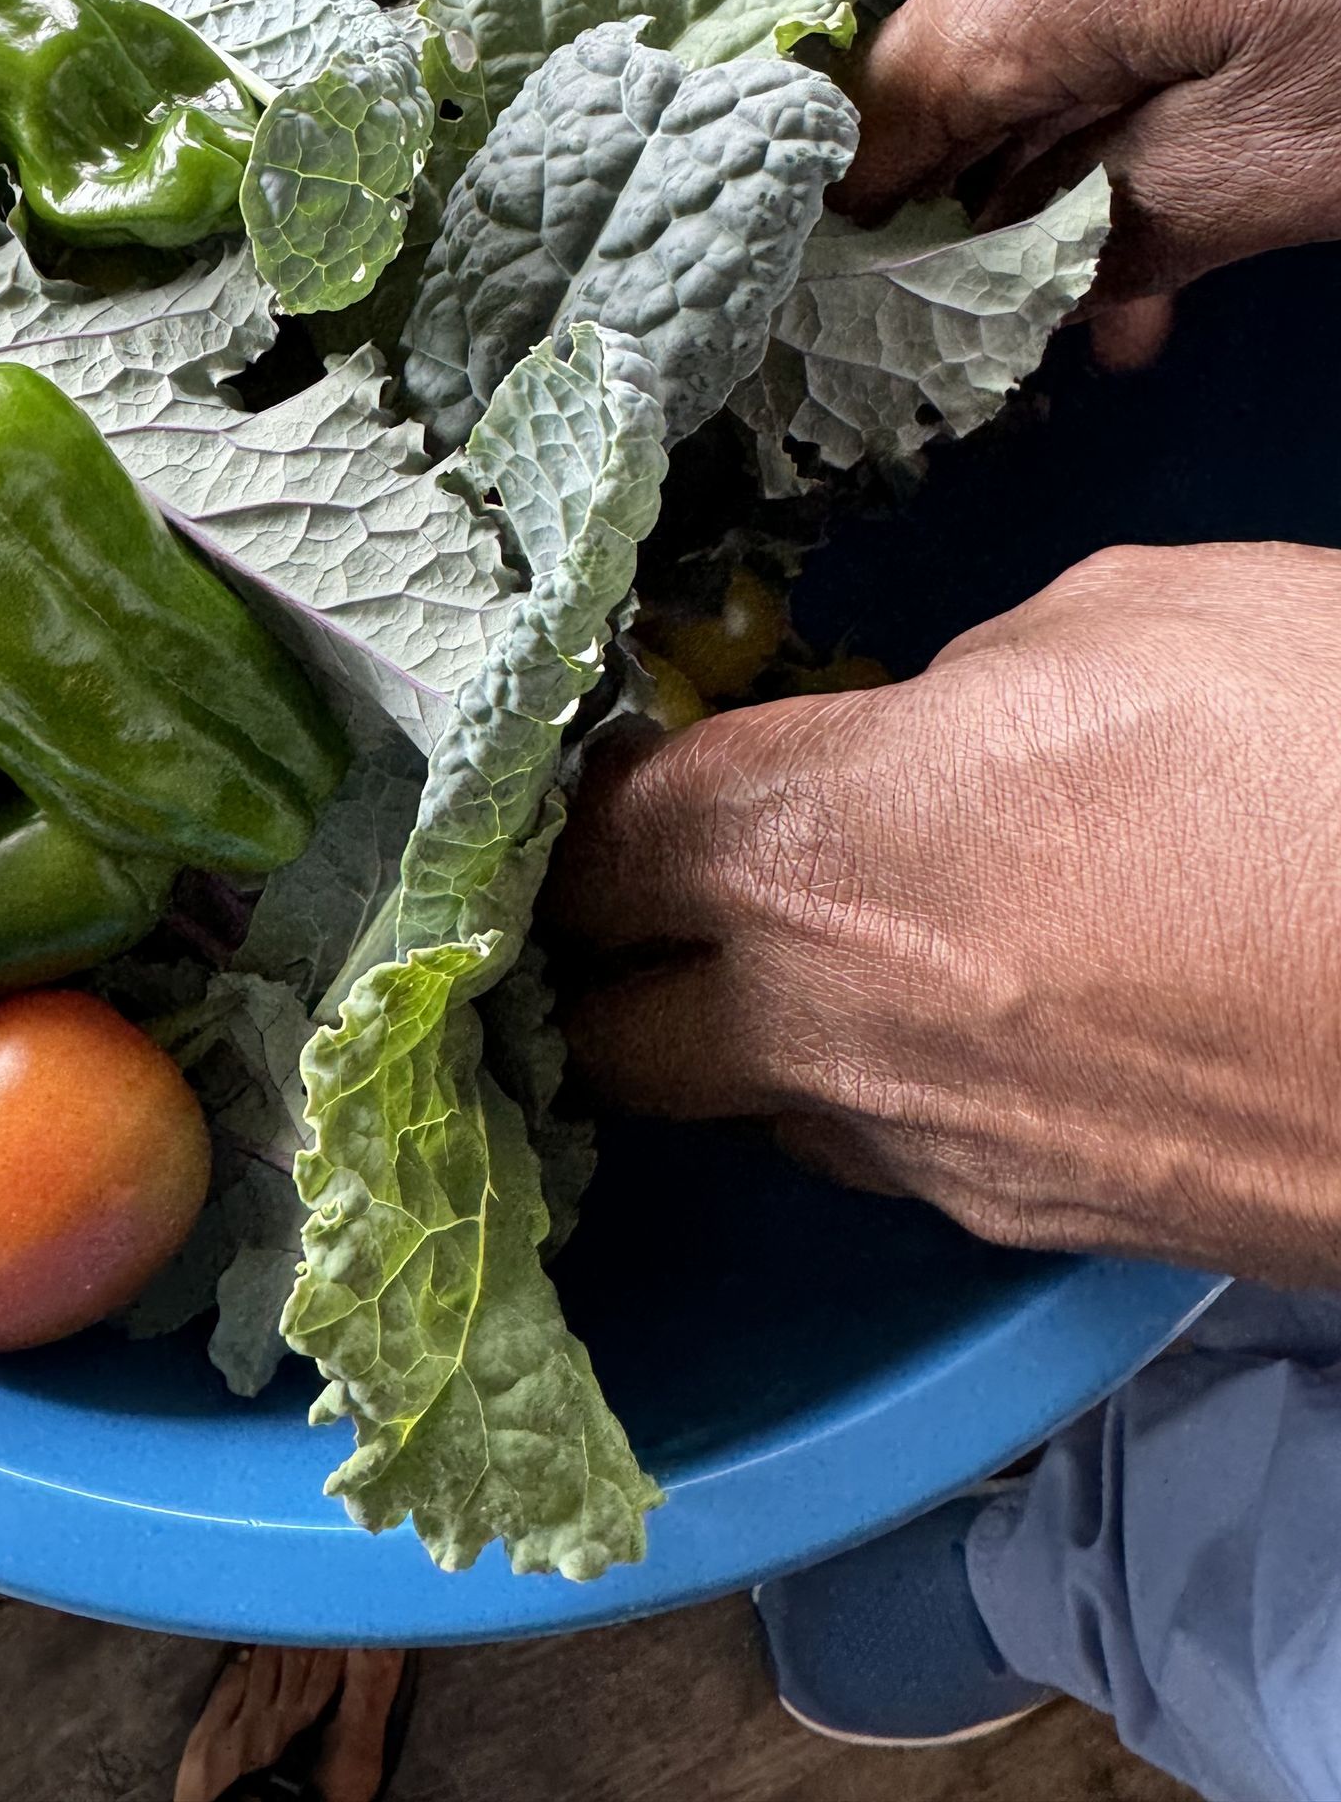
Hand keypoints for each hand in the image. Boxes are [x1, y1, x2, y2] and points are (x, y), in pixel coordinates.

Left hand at [556, 542, 1340, 1286]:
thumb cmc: (1328, 766)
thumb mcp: (1132, 617)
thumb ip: (963, 677)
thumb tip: (925, 723)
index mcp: (809, 837)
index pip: (591, 840)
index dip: (579, 799)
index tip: (608, 770)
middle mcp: (821, 1016)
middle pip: (605, 1022)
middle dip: (609, 952)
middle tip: (668, 878)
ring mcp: (924, 1146)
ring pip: (740, 1105)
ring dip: (742, 1031)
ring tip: (828, 948)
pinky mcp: (1027, 1228)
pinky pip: (883, 1156)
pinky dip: (878, 1093)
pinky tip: (969, 1019)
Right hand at [844, 0, 1340, 338]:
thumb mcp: (1266, 168)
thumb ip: (1122, 242)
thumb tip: (1056, 308)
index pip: (871, 126)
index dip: (859, 236)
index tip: (871, 326)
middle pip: (948, 76)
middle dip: (974, 213)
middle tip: (1017, 330)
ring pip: (1035, 33)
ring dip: (1061, 158)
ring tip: (1116, 273)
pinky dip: (1128, 79)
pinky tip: (1183, 158)